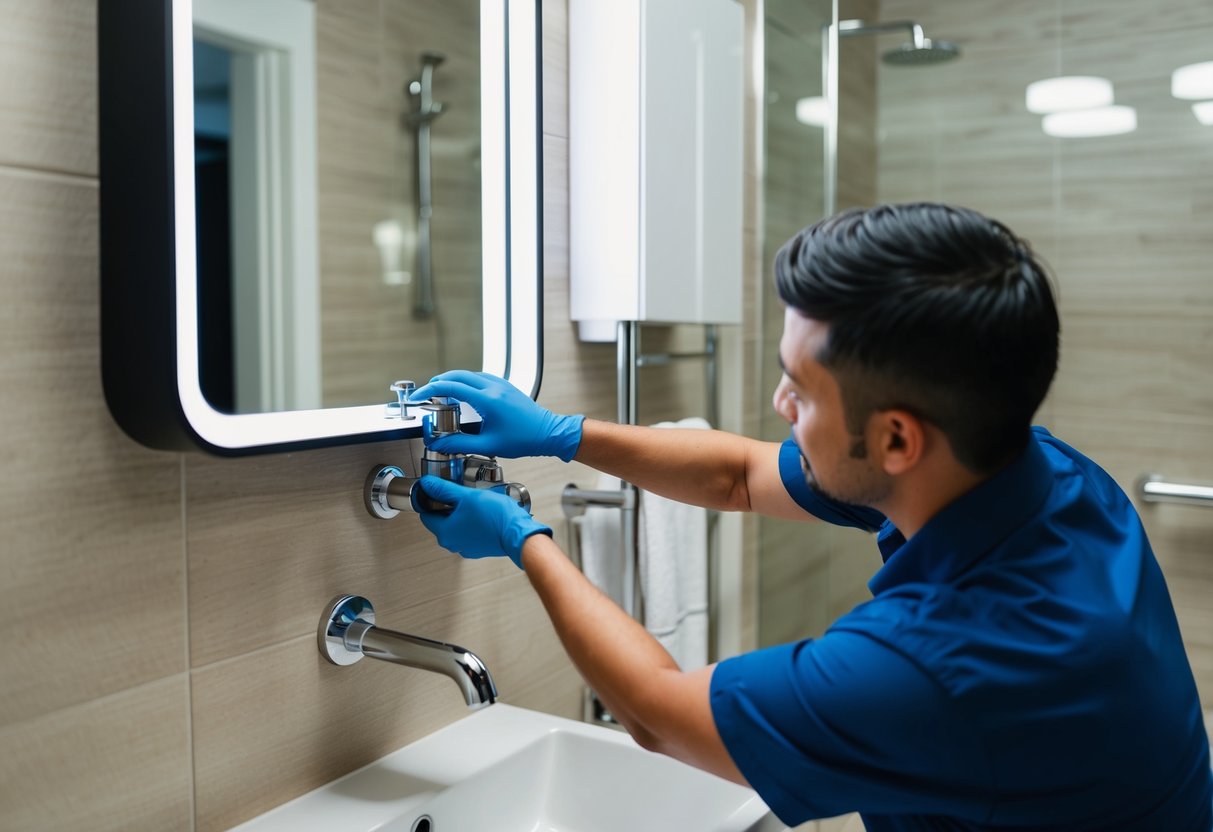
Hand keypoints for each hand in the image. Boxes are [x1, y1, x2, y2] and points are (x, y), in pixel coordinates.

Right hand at [408, 371, 583, 460]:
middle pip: (457, 375)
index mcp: (488, 400)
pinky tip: (461, 393)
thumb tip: (438, 442)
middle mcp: (493, 386)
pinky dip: (465, 382)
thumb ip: (459, 443)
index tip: (417, 397)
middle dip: (437, 382)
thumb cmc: (523, 439)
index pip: (450, 387)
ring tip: (440, 394)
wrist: (548, 432)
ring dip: (451, 381)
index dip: (429, 390)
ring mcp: (500, 383)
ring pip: (468, 374)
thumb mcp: (489, 445)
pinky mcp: (504, 385)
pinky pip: (479, 377)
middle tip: (425, 394)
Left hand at [413, 475, 551, 568]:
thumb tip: (426, 483)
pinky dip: (472, 523)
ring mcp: (466, 548)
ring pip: (456, 526)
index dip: (431, 500)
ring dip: (462, 514)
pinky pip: (469, 532)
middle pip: (441, 520)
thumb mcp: (466, 496)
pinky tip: (483, 513)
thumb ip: (444, 489)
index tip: (440, 491)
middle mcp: (452, 544)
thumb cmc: (495, 517)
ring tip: (474, 503)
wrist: (518, 533)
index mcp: (444, 532)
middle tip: (461, 494)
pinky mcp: (479, 548)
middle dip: (448, 506)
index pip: (426, 515)